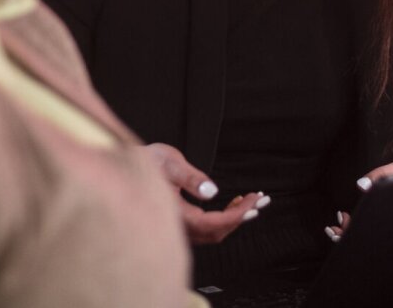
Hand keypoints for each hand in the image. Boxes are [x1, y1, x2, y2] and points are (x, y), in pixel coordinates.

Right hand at [142, 142, 269, 244]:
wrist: (131, 165)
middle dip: (241, 217)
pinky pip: (208, 228)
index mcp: (173, 213)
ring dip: (236, 218)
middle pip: (215, 232)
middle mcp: (177, 226)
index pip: (210, 223)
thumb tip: (211, 192)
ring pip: (213, 232)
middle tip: (261, 199)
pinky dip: (226, 217)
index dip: (234, 216)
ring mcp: (180, 227)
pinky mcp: (183, 223)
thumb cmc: (148, 160)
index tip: (253, 203)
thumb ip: (189, 177)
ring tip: (255, 200)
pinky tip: (237, 203)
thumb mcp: (169, 162)